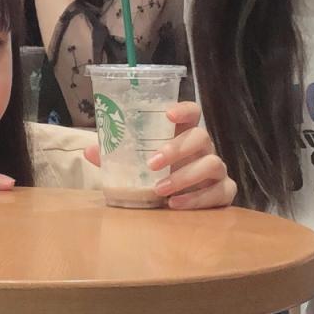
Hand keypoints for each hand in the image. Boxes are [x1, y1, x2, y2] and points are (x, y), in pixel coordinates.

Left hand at [83, 101, 236, 209]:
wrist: (174, 203)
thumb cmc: (154, 174)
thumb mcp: (134, 162)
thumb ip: (115, 154)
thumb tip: (89, 150)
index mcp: (183, 132)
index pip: (192, 111)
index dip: (183, 109)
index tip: (167, 114)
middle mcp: (204, 147)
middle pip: (201, 136)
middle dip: (176, 149)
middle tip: (152, 163)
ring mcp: (216, 168)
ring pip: (213, 163)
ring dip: (185, 177)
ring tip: (159, 189)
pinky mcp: (224, 191)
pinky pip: (221, 192)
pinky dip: (198, 199)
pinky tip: (175, 204)